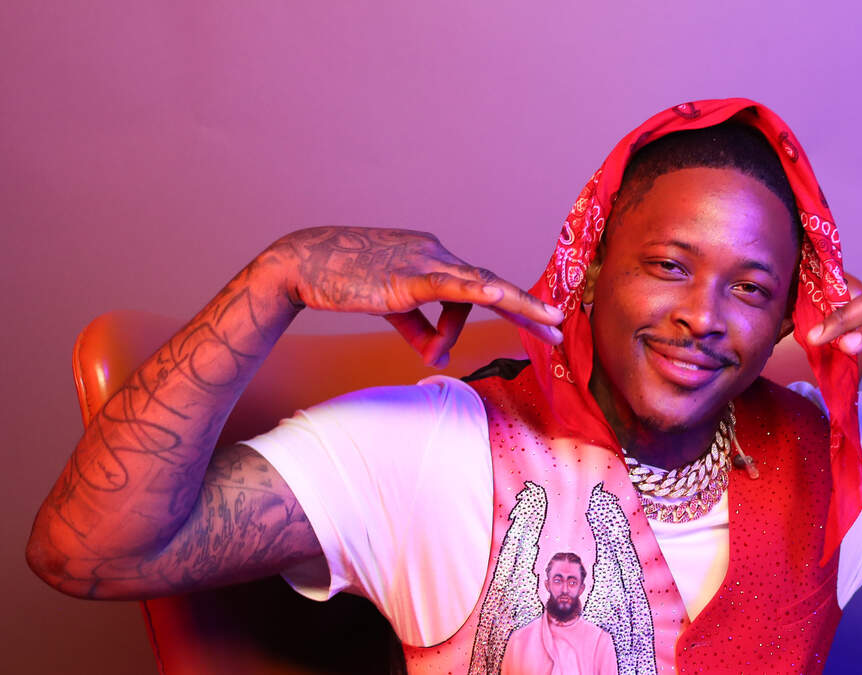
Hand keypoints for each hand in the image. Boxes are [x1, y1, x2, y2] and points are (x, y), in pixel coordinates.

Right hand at [270, 227, 562, 366]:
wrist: (302, 264)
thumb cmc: (344, 281)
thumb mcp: (390, 308)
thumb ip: (419, 330)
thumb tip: (440, 358)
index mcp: (434, 259)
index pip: (478, 287)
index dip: (512, 306)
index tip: (540, 325)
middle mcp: (436, 254)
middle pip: (492, 283)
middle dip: (528, 308)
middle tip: (559, 329)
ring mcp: (423, 261)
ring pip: (482, 284)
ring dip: (519, 306)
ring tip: (546, 326)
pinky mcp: (406, 276)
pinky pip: (449, 284)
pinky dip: (477, 291)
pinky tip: (500, 296)